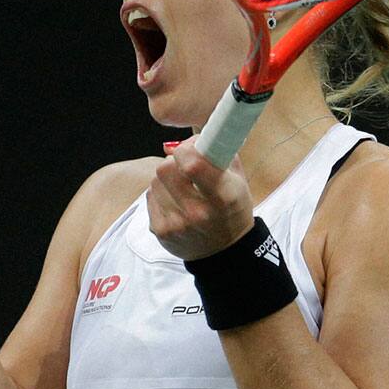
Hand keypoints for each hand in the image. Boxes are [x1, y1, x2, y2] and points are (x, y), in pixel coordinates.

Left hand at [147, 136, 254, 260]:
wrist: (225, 251)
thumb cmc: (232, 209)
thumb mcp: (237, 179)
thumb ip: (219, 152)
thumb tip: (193, 137)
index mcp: (223, 196)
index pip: (192, 163)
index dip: (187, 149)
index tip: (193, 150)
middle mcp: (198, 212)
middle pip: (165, 168)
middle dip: (174, 162)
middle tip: (186, 169)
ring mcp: (177, 224)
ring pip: (155, 181)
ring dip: (166, 179)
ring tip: (182, 188)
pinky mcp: (161, 231)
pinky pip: (150, 197)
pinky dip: (161, 194)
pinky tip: (175, 202)